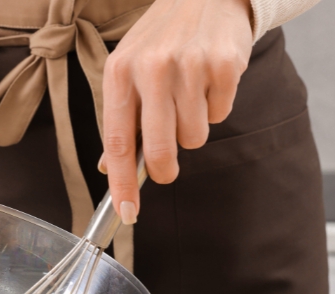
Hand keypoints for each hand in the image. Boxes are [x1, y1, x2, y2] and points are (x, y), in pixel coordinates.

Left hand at [100, 0, 252, 222]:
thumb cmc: (162, 38)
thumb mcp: (128, 68)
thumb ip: (120, 117)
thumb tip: (110, 167)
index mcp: (120, 72)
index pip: (117, 141)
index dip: (122, 184)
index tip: (126, 214)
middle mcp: (152, 68)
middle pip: (160, 150)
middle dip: (164, 169)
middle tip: (166, 168)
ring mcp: (190, 66)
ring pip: (194, 137)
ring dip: (192, 128)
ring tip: (189, 96)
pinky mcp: (224, 65)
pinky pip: (219, 115)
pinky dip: (214, 106)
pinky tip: (208, 80)